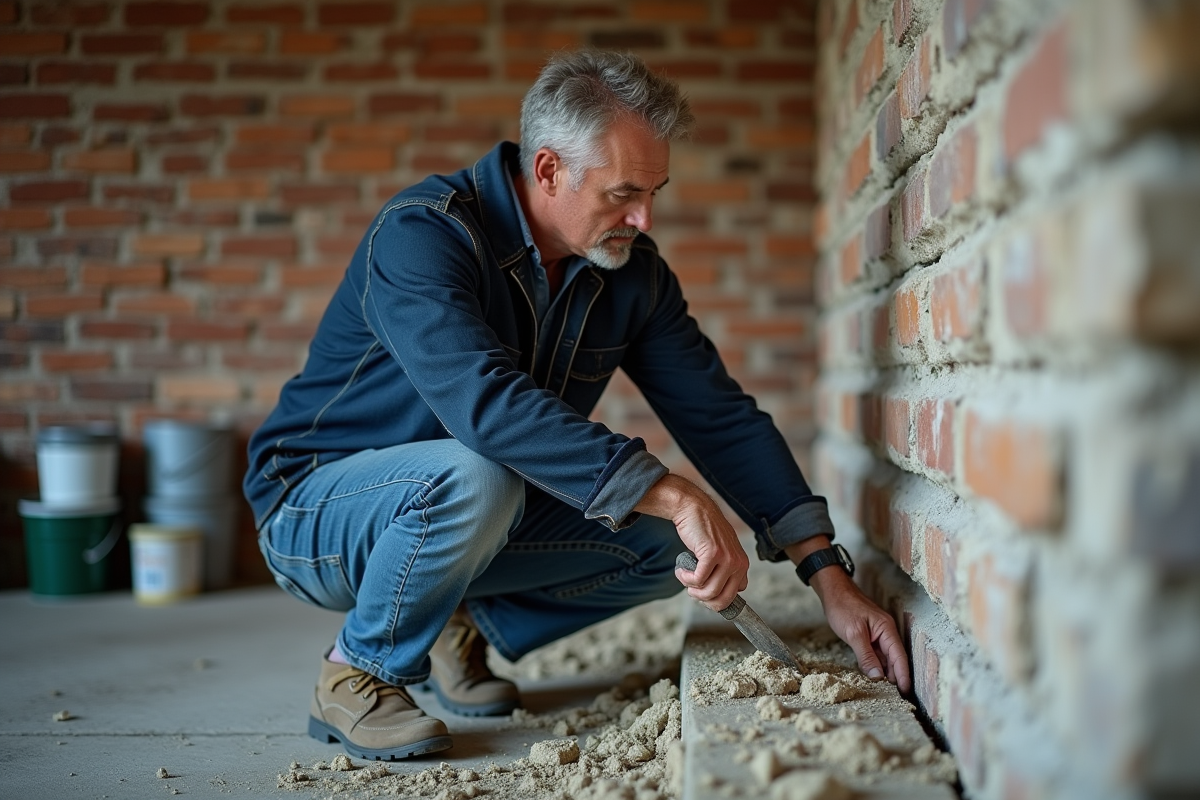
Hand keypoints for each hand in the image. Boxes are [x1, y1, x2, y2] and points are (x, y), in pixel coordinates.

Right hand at [634, 474, 748, 610]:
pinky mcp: (712, 554)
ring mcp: (727, 559)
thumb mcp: (720, 553)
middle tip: (692, 591)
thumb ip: (722, 571)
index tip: (702, 592)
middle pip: (723, 600)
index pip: (734, 596)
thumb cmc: (703, 532)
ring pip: (710, 592)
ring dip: (692, 590)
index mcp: (742, 565)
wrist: (694, 508)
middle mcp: (739, 563)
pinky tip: (681, 570)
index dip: (716, 599)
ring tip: (685, 577)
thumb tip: (714, 597)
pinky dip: (685, 579)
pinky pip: (698, 580)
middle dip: (704, 600)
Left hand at [786, 538, 911, 693]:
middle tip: (897, 698)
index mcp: (887, 629)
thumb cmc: (843, 606)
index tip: (906, 693)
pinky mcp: (869, 635)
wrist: (833, 590)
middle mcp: (886, 632)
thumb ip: (866, 656)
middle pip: (895, 659)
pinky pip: (877, 653)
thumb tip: (878, 677)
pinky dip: (877, 665)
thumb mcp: (854, 633)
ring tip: (887, 691)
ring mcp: (878, 633)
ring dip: (887, 673)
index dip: (904, 675)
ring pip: (886, 657)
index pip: (899, 657)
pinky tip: (875, 676)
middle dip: (897, 677)